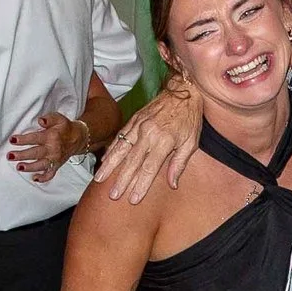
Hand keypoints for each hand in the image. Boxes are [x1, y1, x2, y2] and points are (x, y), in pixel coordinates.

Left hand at [7, 111, 85, 182]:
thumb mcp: (59, 118)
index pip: (35, 138)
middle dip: (22, 155)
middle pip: (35, 153)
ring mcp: (55, 159)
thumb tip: (40, 120)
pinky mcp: (57, 165)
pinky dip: (43, 178)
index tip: (12, 140)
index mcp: (51, 137)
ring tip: (19, 167)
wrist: (78, 138)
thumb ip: (49, 118)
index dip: (23, 139)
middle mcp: (53, 149)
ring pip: (41, 165)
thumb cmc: (65, 128)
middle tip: (10, 156)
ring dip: (30, 167)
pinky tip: (34, 178)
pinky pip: (51, 174)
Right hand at [93, 76, 201, 204]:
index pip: (149, 168)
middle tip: (113, 195)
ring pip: (121, 149)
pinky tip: (104, 161)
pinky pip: (120, 137)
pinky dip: (111, 150)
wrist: (183, 91)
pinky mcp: (133, 120)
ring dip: (110, 166)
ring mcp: (138, 126)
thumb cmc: (190, 119)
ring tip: (100, 179)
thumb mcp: (191, 142)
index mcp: (164, 141)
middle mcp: (148, 134)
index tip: (133, 199)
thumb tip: (172, 184)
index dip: (140, 185)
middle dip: (122, 180)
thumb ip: (179, 164)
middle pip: (132, 162)